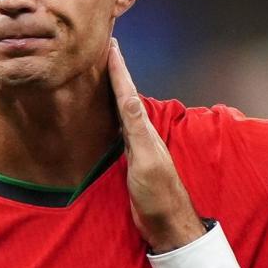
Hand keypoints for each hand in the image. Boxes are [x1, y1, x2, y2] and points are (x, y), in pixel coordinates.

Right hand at [107, 38, 206, 252]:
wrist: (165, 223)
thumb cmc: (158, 194)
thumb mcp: (146, 160)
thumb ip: (137, 130)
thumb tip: (129, 97)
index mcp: (144, 130)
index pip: (128, 93)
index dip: (119, 70)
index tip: (111, 45)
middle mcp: (141, 133)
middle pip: (125, 96)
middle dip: (115, 73)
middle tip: (105, 49)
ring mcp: (136, 146)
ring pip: (120, 110)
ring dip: (112, 91)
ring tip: (101, 72)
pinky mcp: (129, 159)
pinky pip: (117, 129)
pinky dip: (110, 114)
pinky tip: (105, 112)